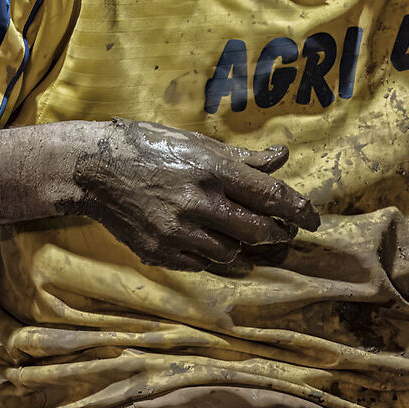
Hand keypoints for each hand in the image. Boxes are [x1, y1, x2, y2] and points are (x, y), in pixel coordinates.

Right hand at [71, 120, 319, 273]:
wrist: (95, 170)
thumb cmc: (150, 147)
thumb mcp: (199, 143)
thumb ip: (243, 158)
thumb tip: (282, 158)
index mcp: (213, 170)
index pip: (272, 197)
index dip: (299, 211)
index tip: (314, 220)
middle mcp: (198, 203)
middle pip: (258, 231)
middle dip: (277, 233)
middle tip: (283, 231)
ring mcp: (177, 232)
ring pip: (231, 253)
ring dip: (244, 246)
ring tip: (243, 235)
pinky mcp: (159, 252)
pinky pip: (202, 264)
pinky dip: (213, 256)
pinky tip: (211, 243)